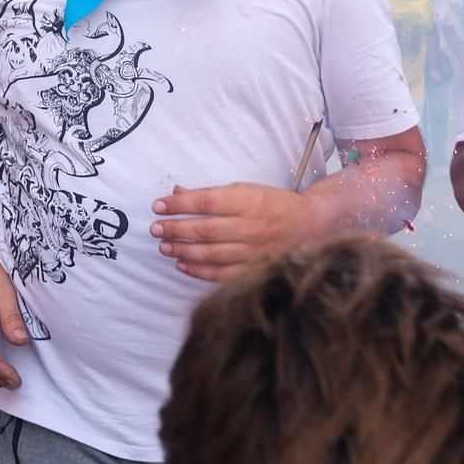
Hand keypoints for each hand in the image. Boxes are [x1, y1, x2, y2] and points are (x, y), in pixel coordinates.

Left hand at [152, 182, 316, 281]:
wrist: (308, 226)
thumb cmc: (272, 204)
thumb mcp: (244, 190)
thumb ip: (211, 193)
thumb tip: (176, 192)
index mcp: (248, 201)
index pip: (205, 202)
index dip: (179, 205)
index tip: (158, 206)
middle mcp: (250, 227)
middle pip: (204, 230)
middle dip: (175, 229)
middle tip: (155, 229)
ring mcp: (252, 251)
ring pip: (210, 254)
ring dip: (182, 251)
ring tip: (164, 246)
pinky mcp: (253, 269)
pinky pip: (220, 274)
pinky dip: (198, 271)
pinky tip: (182, 264)